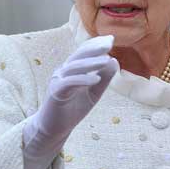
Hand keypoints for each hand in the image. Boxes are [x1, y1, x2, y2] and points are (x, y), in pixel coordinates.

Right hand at [22, 35, 118, 168]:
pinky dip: (83, 79)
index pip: (83, 52)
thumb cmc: (73, 110)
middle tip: (109, 43)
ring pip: (74, 67)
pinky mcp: (56, 92)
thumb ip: (104, 79)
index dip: (96, 44)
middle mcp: (63, 71)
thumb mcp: (94, 93)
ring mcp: (58, 81)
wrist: (55, 129)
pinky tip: (96, 79)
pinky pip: (70, 82)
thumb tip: (114, 61)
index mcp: (72, 69)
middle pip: (79, 55)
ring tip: (106, 59)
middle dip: (94, 48)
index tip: (110, 39)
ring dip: (91, 63)